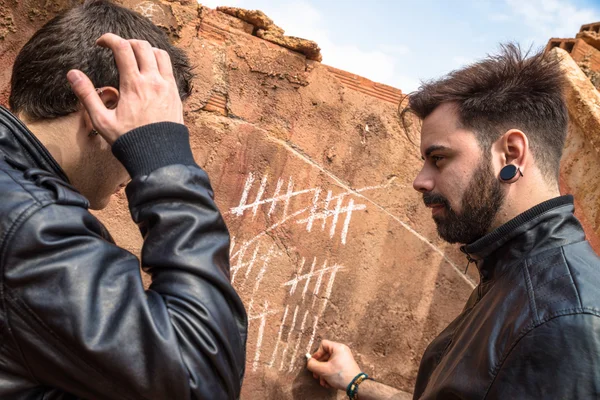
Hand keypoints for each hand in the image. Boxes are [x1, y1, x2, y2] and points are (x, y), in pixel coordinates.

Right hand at [67, 33, 183, 144]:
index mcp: (134, 85)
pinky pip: (170, 69)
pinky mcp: (176, 95)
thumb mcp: (102, 121)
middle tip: (117, 49)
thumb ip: (87, 95)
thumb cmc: (130, 141)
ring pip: (160, 54)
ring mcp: (167, 87)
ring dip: (146, 50)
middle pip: (142, 46)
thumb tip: (73, 74)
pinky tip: (151, 72)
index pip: (122, 48)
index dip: (110, 39)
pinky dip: (160, 62)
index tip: (101, 42)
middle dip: (127, 42)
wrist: (159, 156)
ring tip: (135, 57)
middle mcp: (153, 82)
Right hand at [306, 340, 361, 390]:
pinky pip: (334, 367)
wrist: (355, 385)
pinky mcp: (345, 366)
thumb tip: (309, 362)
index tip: (314, 363)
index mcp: (338, 348)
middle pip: (325, 355)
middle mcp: (341, 351)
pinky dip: (329, 374)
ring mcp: (344, 359)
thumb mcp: (323, 370)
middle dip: (319, 367)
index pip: (323, 345)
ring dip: (323, 373)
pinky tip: (328, 383)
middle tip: (316, 375)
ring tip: (322, 382)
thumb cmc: (340, 375)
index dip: (317, 353)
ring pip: (328, 363)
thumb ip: (313, 365)